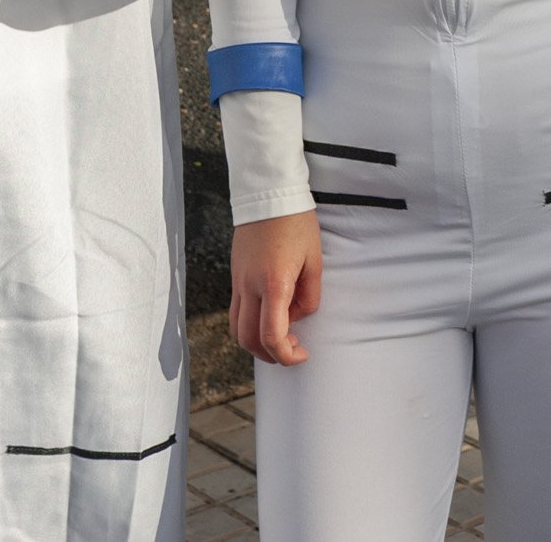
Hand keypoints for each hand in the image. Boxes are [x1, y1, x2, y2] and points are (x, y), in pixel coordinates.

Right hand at [230, 211, 323, 365]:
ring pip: (236, 328)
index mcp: (274, 283)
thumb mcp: (315, 261)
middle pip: (248, 339)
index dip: (286, 355)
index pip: (271, 335)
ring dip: (256, 343)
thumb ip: (309, 296)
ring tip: (279, 337)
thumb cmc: (296, 223)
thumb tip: (297, 316)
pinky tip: (269, 315)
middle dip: (270, 354)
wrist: (268, 194)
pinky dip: (249, 324)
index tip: (301, 353)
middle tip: (292, 349)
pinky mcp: (235, 275)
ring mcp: (238, 281)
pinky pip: (236, 311)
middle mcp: (250, 286)